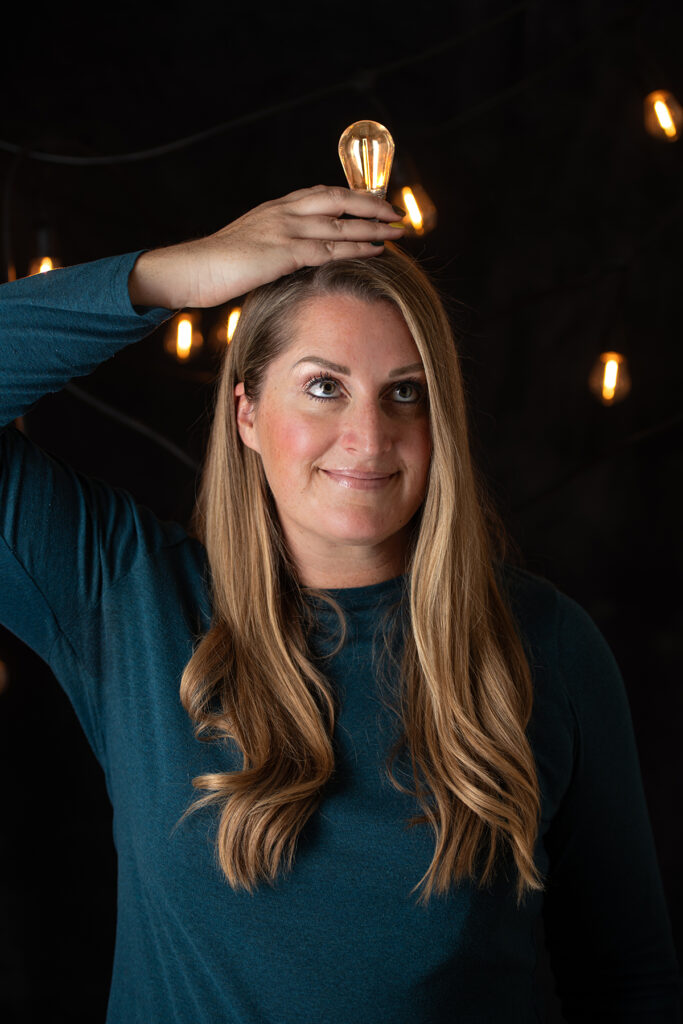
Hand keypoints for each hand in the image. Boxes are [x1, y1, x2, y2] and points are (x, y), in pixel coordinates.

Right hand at [128, 186, 404, 310]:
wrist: (190, 269)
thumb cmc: (215, 266)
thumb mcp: (249, 247)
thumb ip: (274, 245)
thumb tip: (291, 258)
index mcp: (276, 208)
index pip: (322, 193)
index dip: (351, 196)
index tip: (373, 202)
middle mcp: (284, 212)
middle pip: (339, 199)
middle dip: (371, 204)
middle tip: (396, 212)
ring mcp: (284, 230)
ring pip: (340, 223)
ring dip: (373, 226)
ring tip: (398, 231)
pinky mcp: (284, 252)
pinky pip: (330, 247)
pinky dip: (357, 247)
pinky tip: (375, 249)